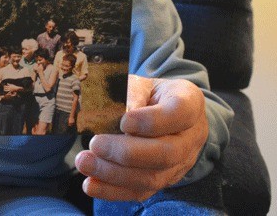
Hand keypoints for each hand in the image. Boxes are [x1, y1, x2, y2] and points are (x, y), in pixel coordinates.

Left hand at [75, 75, 207, 201]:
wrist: (162, 109)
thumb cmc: (149, 93)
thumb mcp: (141, 83)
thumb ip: (131, 94)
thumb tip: (117, 115)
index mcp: (189, 102)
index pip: (179, 112)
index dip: (151, 121)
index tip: (123, 121)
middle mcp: (191, 136)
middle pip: (167, 153)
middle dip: (126, 153)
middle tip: (95, 144)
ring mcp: (181, 163)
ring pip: (152, 177)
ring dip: (114, 174)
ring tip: (85, 163)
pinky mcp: (164, 181)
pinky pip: (141, 192)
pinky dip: (113, 190)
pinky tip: (90, 184)